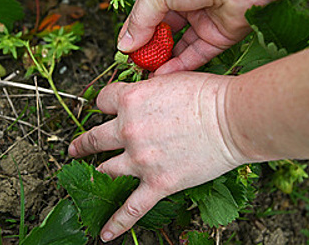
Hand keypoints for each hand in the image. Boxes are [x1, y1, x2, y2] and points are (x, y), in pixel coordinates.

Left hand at [68, 72, 245, 241]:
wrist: (232, 119)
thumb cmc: (209, 95)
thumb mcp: (172, 79)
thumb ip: (150, 87)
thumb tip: (145, 89)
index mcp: (130, 100)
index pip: (101, 100)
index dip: (103, 104)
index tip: (104, 108)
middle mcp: (129, 130)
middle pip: (94, 137)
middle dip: (84, 143)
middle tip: (76, 147)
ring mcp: (140, 160)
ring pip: (106, 170)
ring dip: (96, 173)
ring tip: (89, 177)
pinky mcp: (158, 184)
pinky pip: (131, 209)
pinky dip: (117, 222)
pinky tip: (105, 233)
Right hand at [117, 0, 280, 74]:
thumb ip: (141, 19)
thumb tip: (124, 43)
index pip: (148, 13)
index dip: (135, 32)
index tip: (124, 51)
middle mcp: (188, 3)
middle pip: (164, 32)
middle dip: (149, 49)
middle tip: (135, 66)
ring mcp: (205, 21)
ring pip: (181, 46)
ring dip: (164, 61)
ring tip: (146, 75)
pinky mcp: (222, 36)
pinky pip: (199, 55)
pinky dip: (182, 66)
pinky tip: (164, 75)